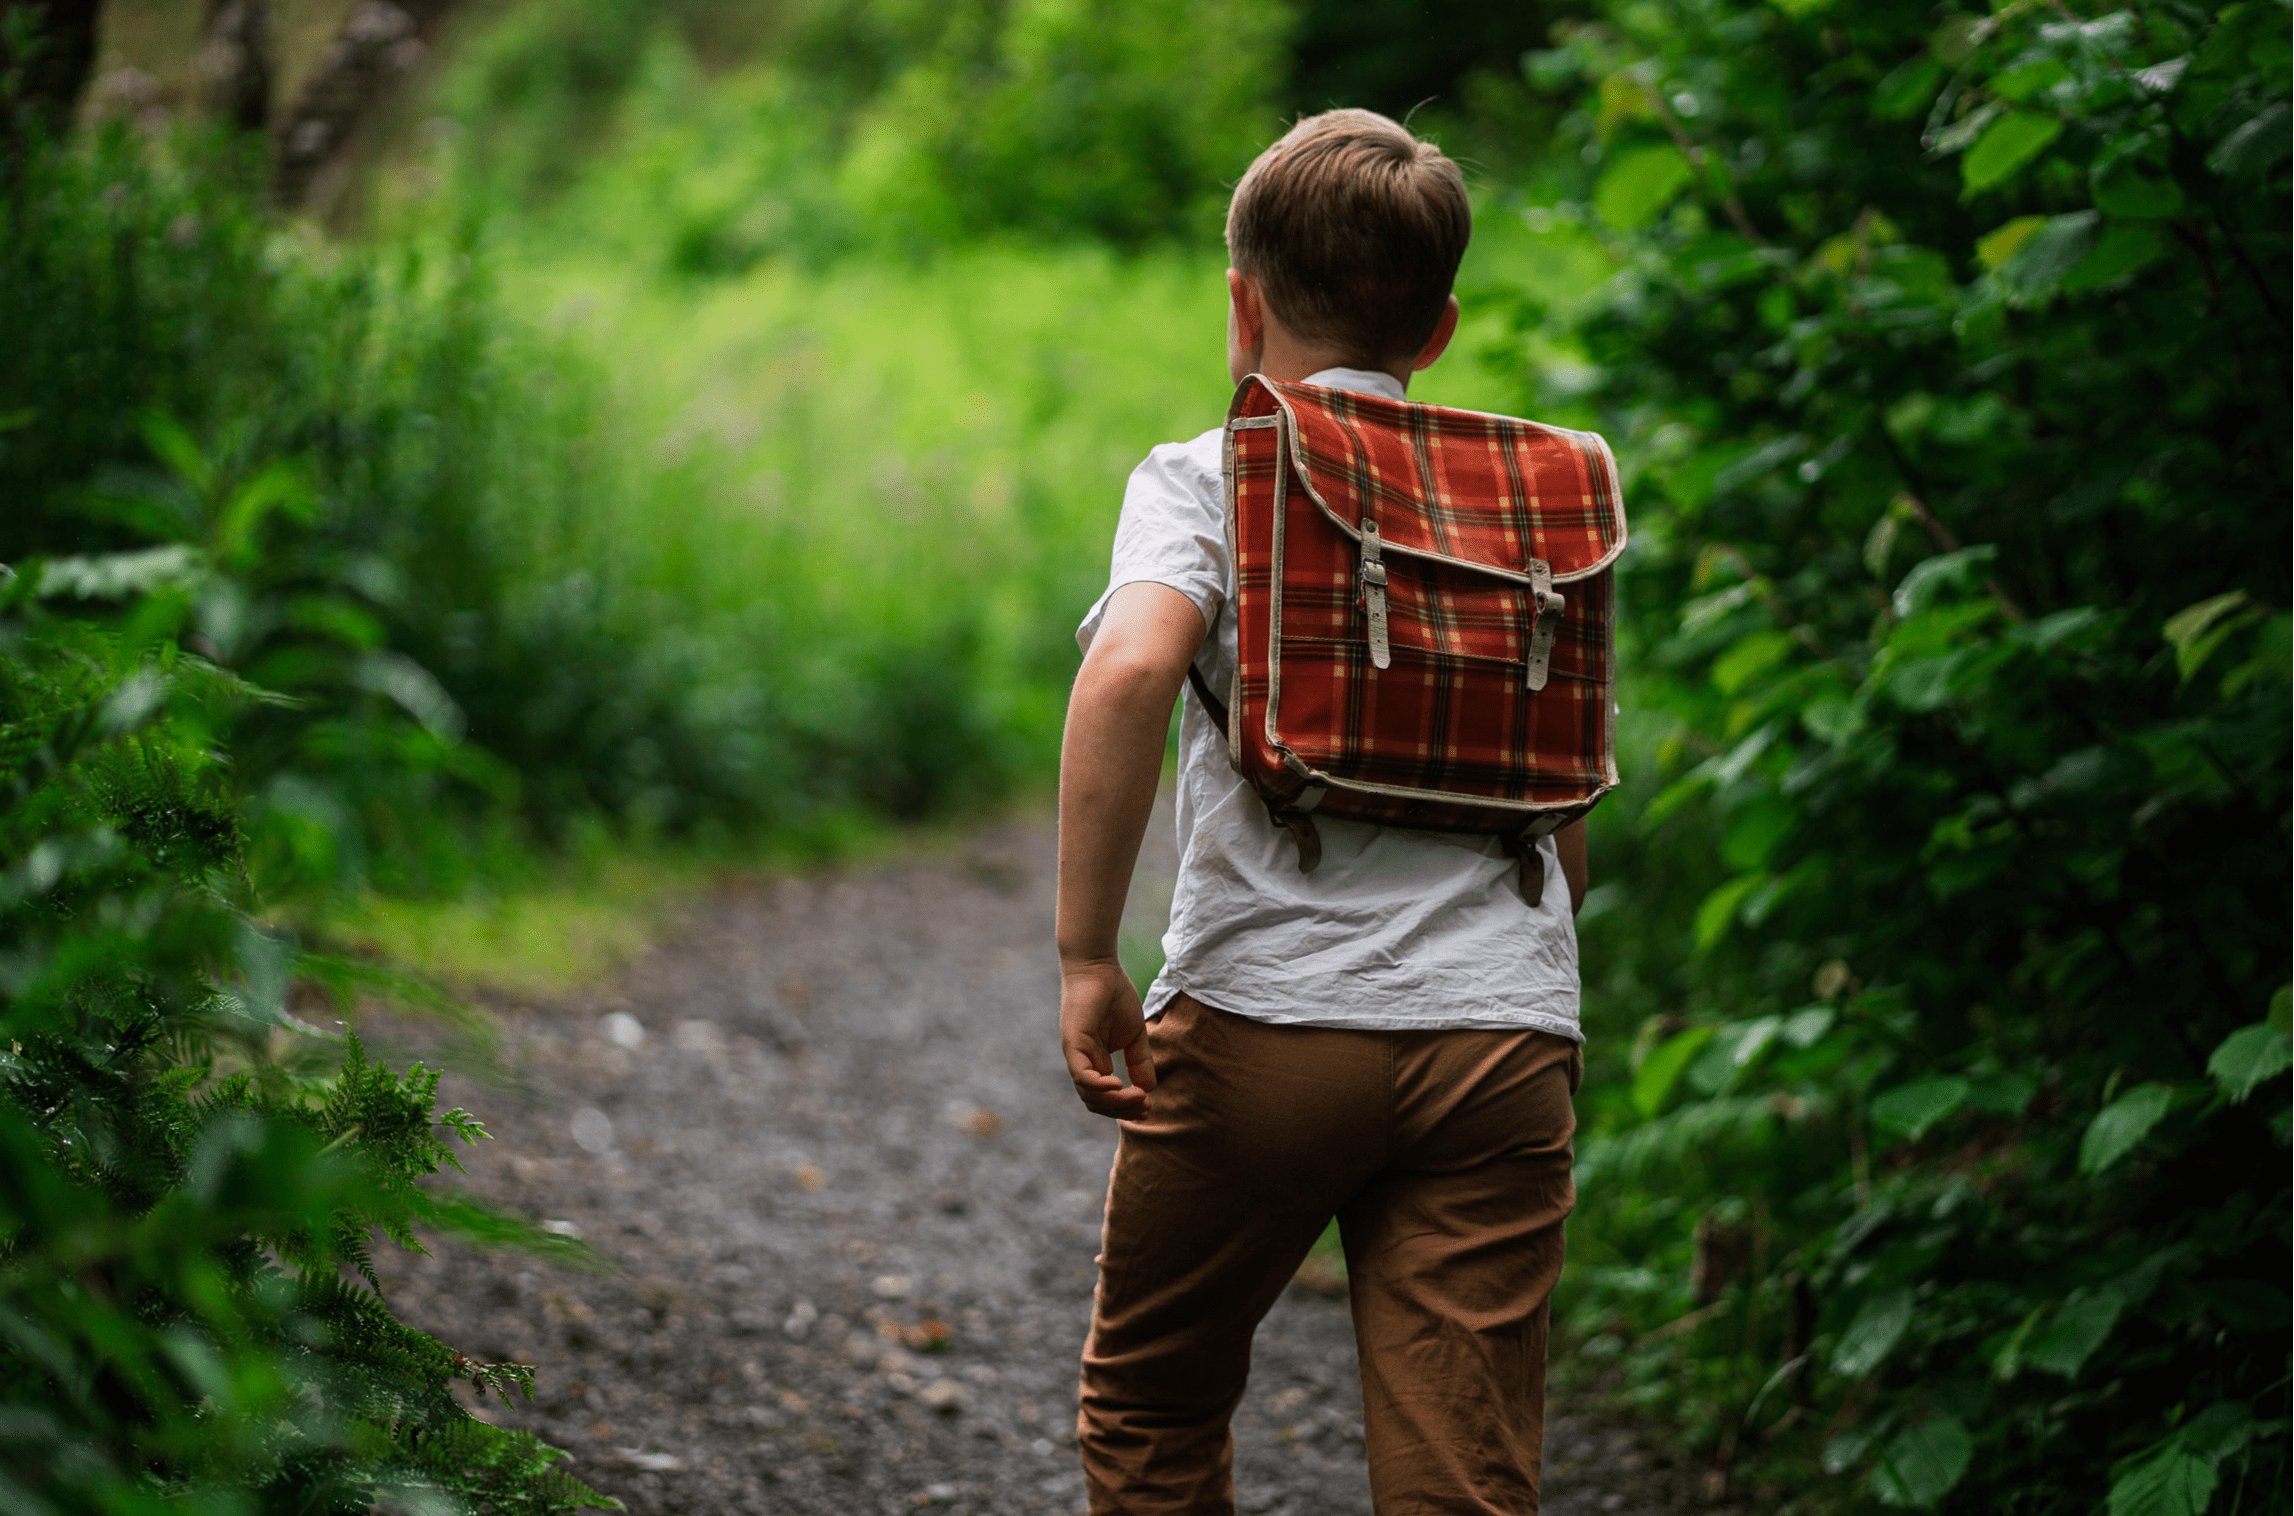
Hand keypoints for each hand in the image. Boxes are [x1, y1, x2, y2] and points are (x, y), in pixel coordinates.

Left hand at [1059, 957, 1158, 1119]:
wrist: (1098, 967)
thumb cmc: (1115, 996)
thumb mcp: (1134, 1035)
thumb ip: (1140, 1061)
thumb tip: (1149, 1090)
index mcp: (1095, 1061)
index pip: (1105, 1097)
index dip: (1125, 1107)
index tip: (1148, 1105)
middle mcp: (1082, 1062)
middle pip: (1096, 1102)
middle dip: (1121, 1110)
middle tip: (1145, 1106)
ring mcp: (1075, 1054)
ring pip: (1088, 1093)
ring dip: (1114, 1102)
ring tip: (1137, 1097)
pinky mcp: (1072, 1043)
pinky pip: (1081, 1074)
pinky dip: (1098, 1086)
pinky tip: (1117, 1086)